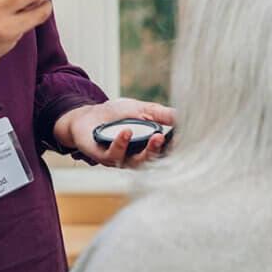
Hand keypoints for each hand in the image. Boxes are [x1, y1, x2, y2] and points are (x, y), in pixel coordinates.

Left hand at [53, 97, 175, 168]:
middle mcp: (135, 157)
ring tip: (157, 136)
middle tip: (171, 140)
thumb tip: (182, 115)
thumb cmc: (115, 114)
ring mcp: (120, 158)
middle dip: (163, 151)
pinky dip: (122, 144)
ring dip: (148, 151)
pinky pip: (114, 155)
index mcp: (146, 147)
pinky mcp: (103, 156)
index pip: (164, 152)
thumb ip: (160, 114)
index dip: (173, 148)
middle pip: (153, 160)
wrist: (87, 115)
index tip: (184, 140)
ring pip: (136, 162)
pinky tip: (127, 132)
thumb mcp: (141, 109)